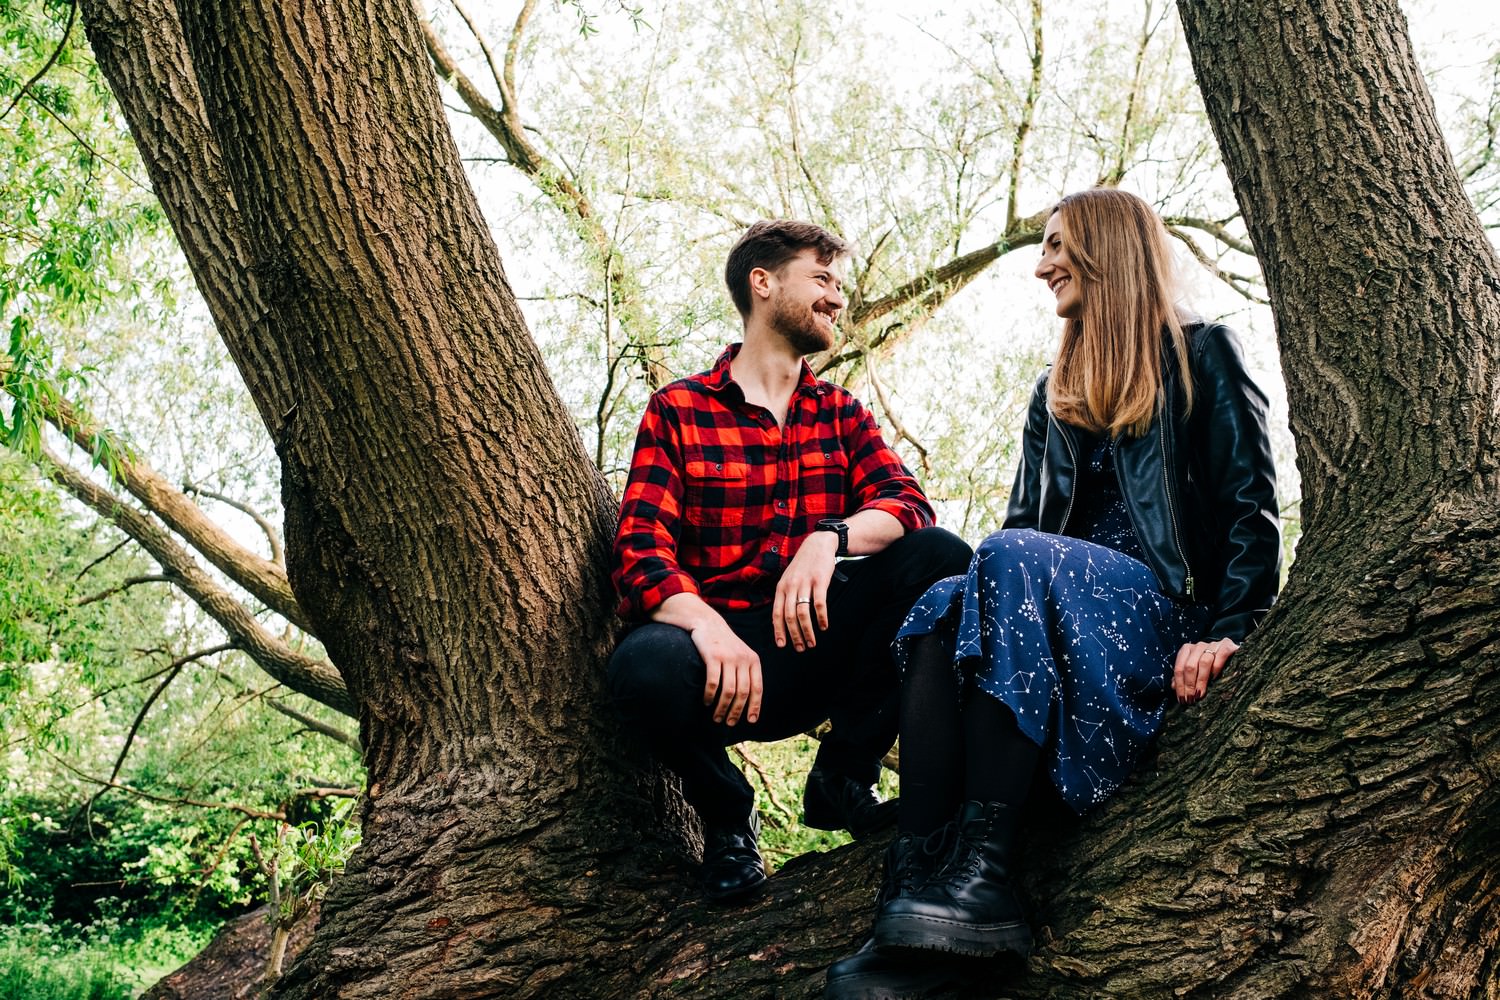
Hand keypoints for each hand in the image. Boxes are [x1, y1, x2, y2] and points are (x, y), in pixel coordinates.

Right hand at [690, 617, 762, 725]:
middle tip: (729, 723)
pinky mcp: (713, 656)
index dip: (755, 706)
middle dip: (736, 711)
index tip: (751, 720)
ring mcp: (728, 657)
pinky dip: (710, 696)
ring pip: (728, 691)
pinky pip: (713, 682)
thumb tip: (748, 701)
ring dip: (722, 708)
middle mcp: (743, 658)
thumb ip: (746, 673)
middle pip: (743, 692)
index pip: (757, 688)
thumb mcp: (741, 654)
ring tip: (716, 717)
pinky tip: (707, 702)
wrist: (707, 622)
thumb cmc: (724, 644)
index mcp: (753, 660)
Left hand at [772, 531, 838, 651]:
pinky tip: (824, 627)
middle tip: (800, 648)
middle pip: (789, 616)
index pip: (776, 613)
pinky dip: (821, 617)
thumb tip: (781, 619)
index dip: (778, 630)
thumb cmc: (803, 566)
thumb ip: (785, 596)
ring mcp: (805, 583)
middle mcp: (791, 586)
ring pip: (803, 613)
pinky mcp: (819, 581)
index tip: (782, 645)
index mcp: (781, 587)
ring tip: (812, 642)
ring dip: (807, 631)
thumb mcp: (788, 578)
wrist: (818, 544)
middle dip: (794, 635)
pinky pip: (819, 604)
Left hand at [1173, 637, 1238, 704]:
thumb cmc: (1212, 665)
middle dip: (1189, 684)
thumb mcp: (1196, 671)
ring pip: (1204, 662)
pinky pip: (1220, 656)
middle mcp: (1198, 646)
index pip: (1179, 668)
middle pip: (1189, 666)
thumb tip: (1174, 686)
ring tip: (1200, 694)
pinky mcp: (1227, 645)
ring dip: (1201, 680)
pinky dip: (1216, 668)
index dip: (1179, 684)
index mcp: (1187, 650)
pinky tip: (1215, 679)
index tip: (1182, 698)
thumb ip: (1184, 676)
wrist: (1233, 655)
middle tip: (1191, 698)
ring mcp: (1213, 644)